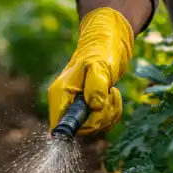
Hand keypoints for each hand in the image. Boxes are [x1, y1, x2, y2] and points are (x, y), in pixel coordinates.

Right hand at [48, 7, 134, 135]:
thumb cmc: (101, 51)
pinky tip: (113, 95)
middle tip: (109, 96)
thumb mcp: (100, 66)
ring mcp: (77, 107)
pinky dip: (112, 112)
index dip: (77, 128)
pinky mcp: (89, 108)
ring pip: (94, 127)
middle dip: (101, 117)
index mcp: (60, 93)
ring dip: (109, 113)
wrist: (108, 42)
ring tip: (112, 92)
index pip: (59, 126)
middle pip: (82, 130)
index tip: (96, 110)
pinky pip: (102, 122)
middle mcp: (66, 103)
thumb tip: (95, 107)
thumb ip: (96, 85)